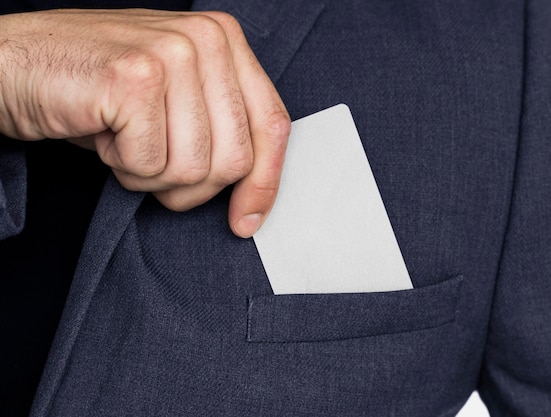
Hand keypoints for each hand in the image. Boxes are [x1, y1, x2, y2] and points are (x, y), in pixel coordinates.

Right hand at [0, 9, 289, 237]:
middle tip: (150, 163)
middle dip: (191, 185)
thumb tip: (256, 194)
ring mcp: (172, 54)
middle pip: (235, 159)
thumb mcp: (176, 101)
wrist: (12, 64)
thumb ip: (220, 128)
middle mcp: (206, 39)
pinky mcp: (134, 78)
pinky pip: (150, 164)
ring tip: (124, 140)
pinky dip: (122, 167)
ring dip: (151, 175)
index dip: (265, 183)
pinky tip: (104, 133)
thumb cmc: (97, 89)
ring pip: (194, 169)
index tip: (246, 219)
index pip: (272, 125)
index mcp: (225, 40)